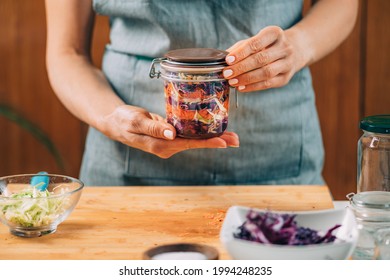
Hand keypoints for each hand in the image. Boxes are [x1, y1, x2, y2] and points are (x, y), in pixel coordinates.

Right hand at [100, 105, 239, 157]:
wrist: (115, 122)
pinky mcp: (170, 136)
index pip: (189, 144)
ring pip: (194, 140)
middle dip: (216, 142)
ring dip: (212, 138)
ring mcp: (169, 142)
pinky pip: (188, 135)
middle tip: (236, 140)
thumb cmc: (124, 120)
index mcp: (161, 145)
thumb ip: (154, 127)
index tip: (223, 142)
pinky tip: (212, 129)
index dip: (207, 143)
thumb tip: (172, 134)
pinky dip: (201, 133)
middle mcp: (168, 146)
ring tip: (232, 136)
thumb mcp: (136, 121)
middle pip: (196, 144)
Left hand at [223, 26, 306, 91]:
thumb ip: (239, 48)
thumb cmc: (267, 45)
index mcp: (275, 33)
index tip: (228, 60)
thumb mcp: (254, 41)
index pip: (256, 43)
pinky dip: (253, 87)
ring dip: (247, 79)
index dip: (241, 52)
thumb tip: (222, 59)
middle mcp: (285, 47)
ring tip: (232, 82)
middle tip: (227, 73)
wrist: (294, 50)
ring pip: (266, 73)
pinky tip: (242, 87)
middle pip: (261, 59)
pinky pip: (268, 84)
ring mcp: (287, 63)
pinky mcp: (286, 77)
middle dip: (241, 67)